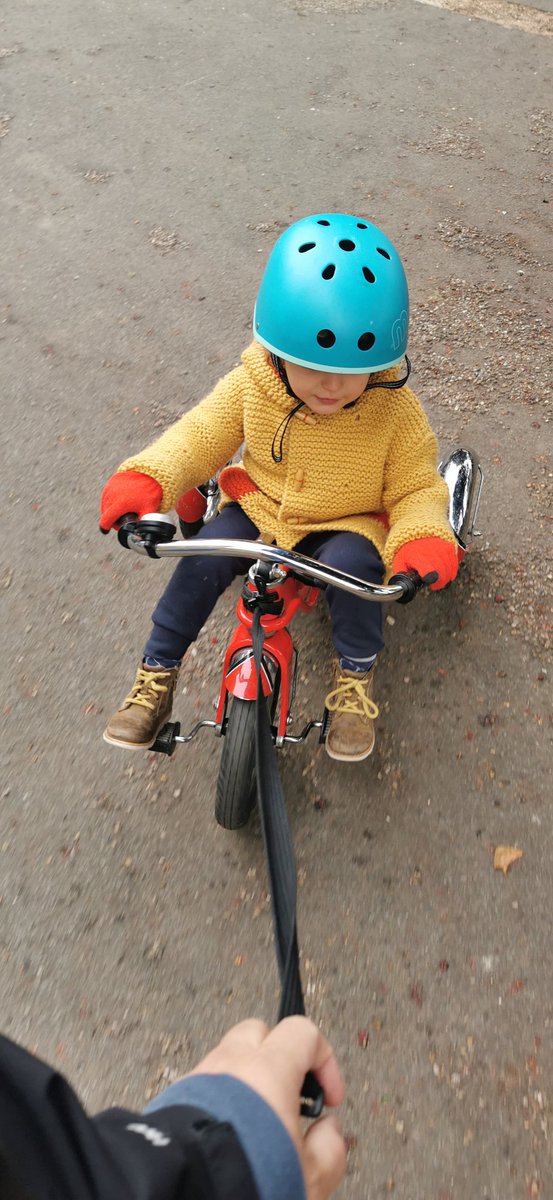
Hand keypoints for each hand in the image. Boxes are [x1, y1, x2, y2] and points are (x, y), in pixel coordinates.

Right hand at [99, 470, 162, 531]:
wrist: (149, 473)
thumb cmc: (149, 492)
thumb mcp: (148, 509)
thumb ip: (144, 524)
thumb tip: (142, 537)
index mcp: (120, 504)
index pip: (106, 519)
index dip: (105, 527)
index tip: (105, 531)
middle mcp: (112, 496)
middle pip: (105, 513)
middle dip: (110, 519)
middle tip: (119, 521)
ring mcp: (110, 488)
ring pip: (105, 504)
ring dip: (109, 510)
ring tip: (119, 512)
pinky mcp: (111, 483)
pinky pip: (106, 495)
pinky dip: (109, 501)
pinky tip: (117, 502)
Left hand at [189, 1018, 345, 1199]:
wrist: (183, 1197)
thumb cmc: (243, 1184)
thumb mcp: (309, 1178)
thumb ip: (330, 1148)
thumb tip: (330, 1132)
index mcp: (268, 1072)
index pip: (302, 1033)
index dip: (325, 1060)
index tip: (329, 1097)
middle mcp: (231, 1065)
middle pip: (260, 1033)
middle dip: (280, 1058)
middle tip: (291, 1097)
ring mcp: (198, 1080)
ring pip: (229, 1060)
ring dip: (248, 1081)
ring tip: (258, 1124)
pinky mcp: (173, 1100)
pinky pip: (204, 1086)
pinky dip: (220, 1101)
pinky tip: (229, 1134)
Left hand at [392, 536, 459, 590]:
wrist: (416, 534)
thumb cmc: (408, 550)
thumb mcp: (400, 562)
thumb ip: (402, 575)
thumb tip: (402, 587)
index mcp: (416, 555)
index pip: (427, 568)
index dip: (430, 577)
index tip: (430, 582)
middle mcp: (430, 550)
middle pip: (441, 570)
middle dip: (440, 582)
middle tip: (435, 585)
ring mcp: (441, 547)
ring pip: (449, 567)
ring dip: (446, 577)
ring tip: (440, 580)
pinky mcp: (448, 546)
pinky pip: (454, 562)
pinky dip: (452, 570)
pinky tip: (446, 573)